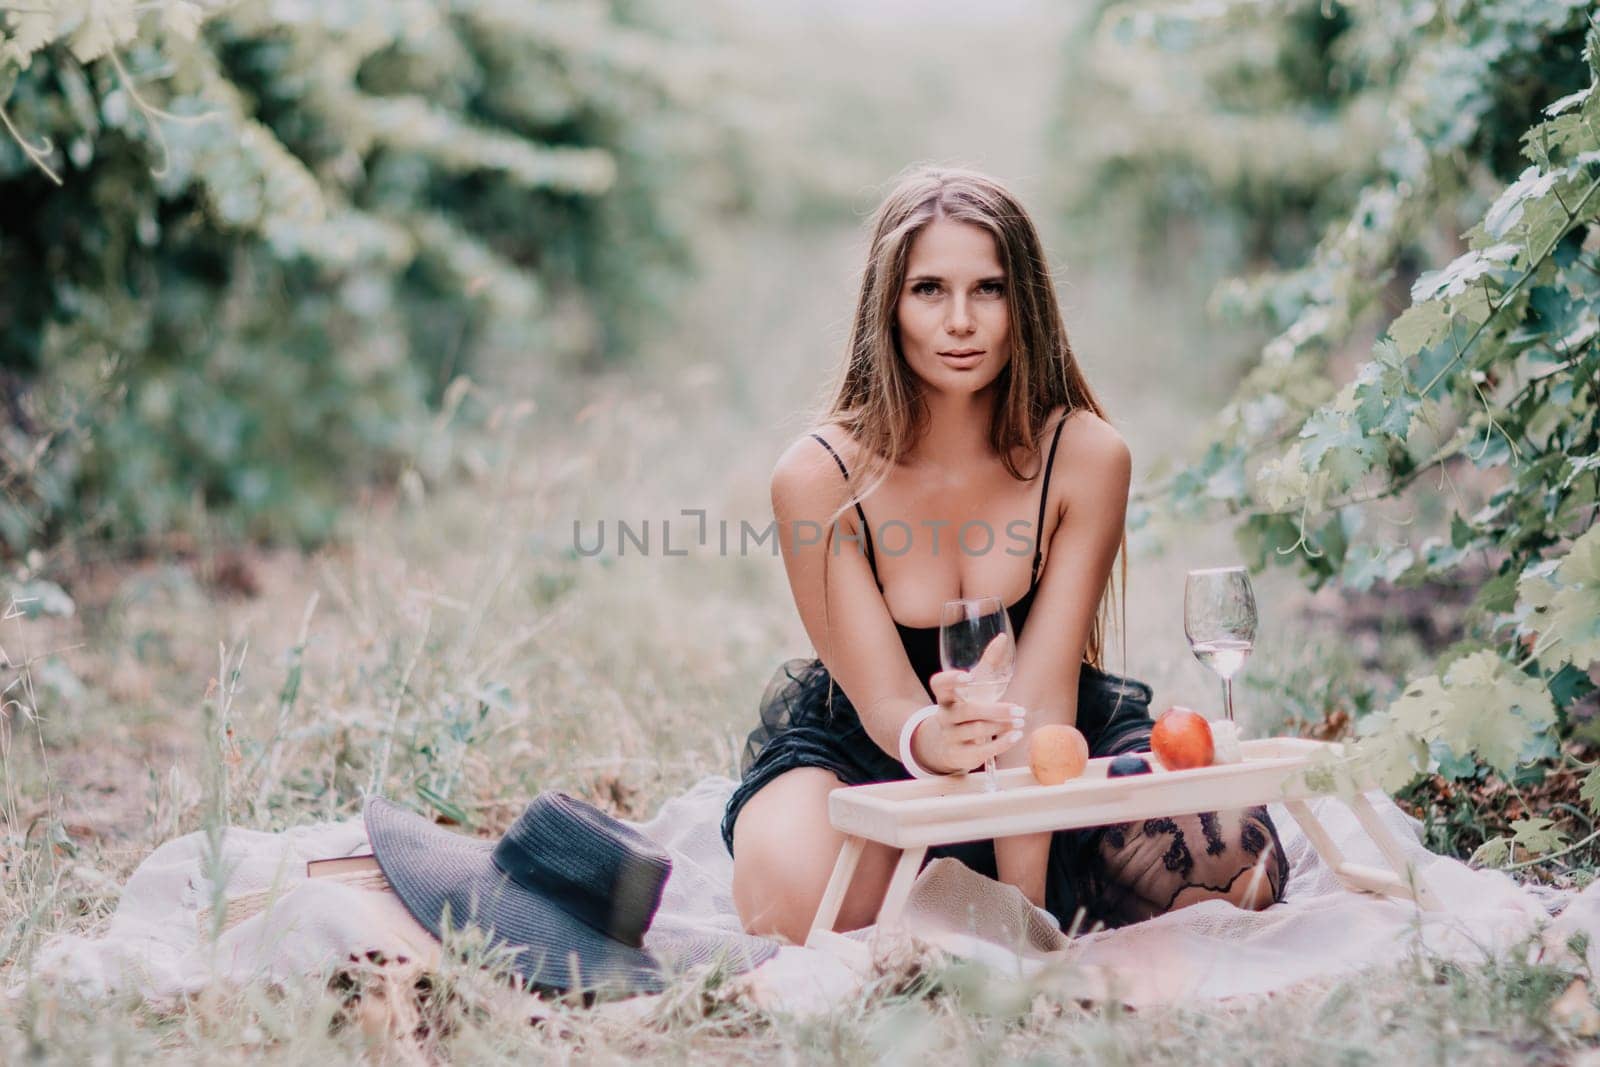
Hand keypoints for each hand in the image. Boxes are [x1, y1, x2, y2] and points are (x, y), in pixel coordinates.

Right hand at [909, 669, 1026, 774]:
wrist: (948, 744)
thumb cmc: (967, 706)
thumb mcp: (975, 687)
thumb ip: (988, 662)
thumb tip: (1003, 638)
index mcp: (945, 696)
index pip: (938, 684)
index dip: (950, 680)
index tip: (967, 677)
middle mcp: (944, 716)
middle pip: (967, 711)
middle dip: (995, 710)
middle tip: (1019, 710)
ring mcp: (950, 736)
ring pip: (976, 730)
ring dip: (1001, 725)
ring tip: (1020, 721)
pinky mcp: (959, 755)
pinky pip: (981, 751)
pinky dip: (1001, 744)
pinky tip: (1016, 735)